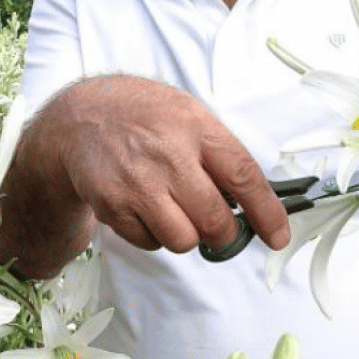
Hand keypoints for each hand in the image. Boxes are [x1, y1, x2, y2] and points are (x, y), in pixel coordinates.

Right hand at [52, 76, 290, 254]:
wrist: (80, 117)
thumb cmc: (143, 116)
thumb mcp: (188, 114)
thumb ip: (220, 154)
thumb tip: (255, 202)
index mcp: (196, 127)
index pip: (244, 177)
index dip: (267, 212)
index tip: (277, 236)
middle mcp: (168, 155)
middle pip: (215, 220)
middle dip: (224, 232)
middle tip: (220, 225)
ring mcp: (138, 183)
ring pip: (184, 240)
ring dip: (187, 234)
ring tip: (174, 207)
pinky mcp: (112, 206)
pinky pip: (151, 243)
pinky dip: (155, 234)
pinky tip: (146, 205)